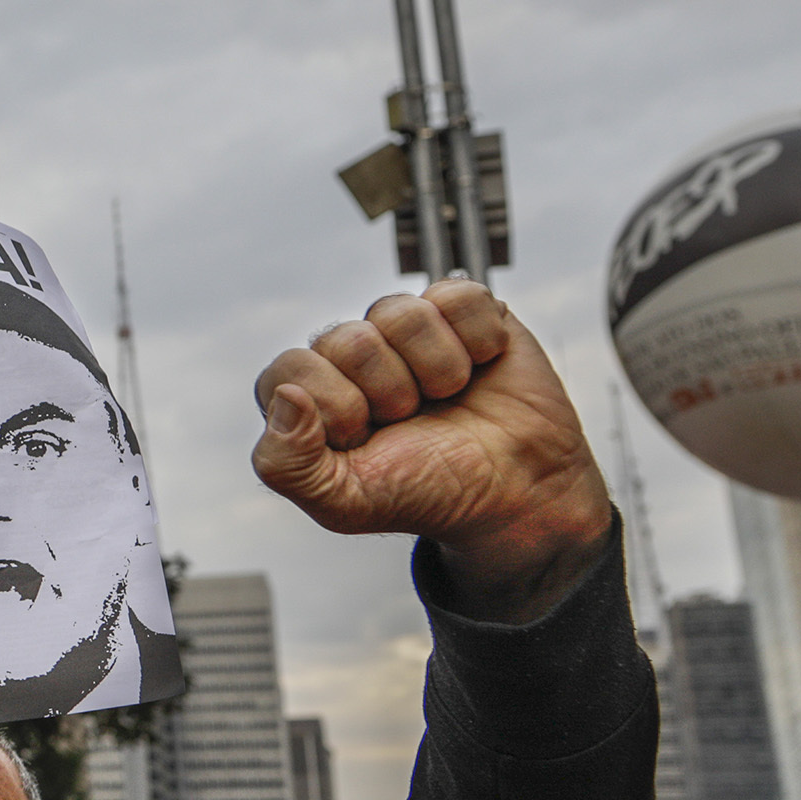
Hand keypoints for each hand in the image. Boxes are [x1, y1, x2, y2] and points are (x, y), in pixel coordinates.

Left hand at [251, 282, 611, 622]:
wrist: (515, 492)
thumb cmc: (428, 493)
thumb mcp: (345, 504)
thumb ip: (287, 464)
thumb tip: (285, 396)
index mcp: (310, 392)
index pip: (292, 368)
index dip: (337, 409)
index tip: (365, 441)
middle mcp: (350, 352)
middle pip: (351, 340)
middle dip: (392, 394)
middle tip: (412, 420)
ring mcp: (405, 328)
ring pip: (403, 314)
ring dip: (438, 371)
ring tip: (447, 397)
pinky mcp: (461, 310)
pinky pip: (458, 295)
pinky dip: (479, 341)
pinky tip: (480, 367)